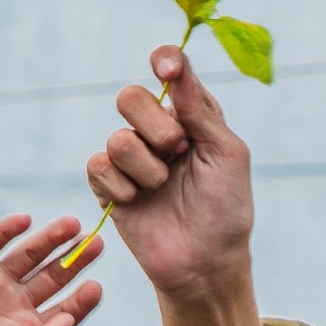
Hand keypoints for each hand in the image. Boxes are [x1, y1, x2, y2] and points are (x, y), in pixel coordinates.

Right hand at [0, 215, 103, 325]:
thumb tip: (69, 321)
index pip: (67, 308)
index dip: (83, 298)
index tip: (95, 287)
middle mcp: (17, 303)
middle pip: (54, 275)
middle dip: (76, 259)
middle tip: (97, 242)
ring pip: (28, 254)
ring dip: (50, 238)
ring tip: (72, 224)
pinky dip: (7, 230)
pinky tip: (25, 220)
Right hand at [86, 47, 254, 303]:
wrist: (206, 264)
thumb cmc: (226, 210)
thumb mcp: (227, 154)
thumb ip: (200, 110)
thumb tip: (176, 66)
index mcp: (191, 116)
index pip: (170, 71)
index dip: (164, 61)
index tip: (165, 68)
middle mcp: (157, 131)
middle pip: (130, 97)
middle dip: (156, 126)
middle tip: (178, 152)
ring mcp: (131, 159)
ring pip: (117, 138)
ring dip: (145, 166)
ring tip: (163, 188)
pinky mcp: (108, 187)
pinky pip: (98, 166)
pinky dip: (121, 185)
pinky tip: (138, 201)